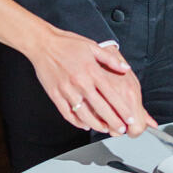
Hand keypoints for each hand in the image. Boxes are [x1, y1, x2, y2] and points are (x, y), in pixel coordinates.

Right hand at [30, 27, 156, 135]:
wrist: (43, 43)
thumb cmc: (67, 43)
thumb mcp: (91, 46)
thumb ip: (110, 59)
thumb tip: (125, 69)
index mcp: (91, 70)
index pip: (111, 94)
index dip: (122, 108)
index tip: (129, 117)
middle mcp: (80, 82)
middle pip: (100, 107)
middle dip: (113, 121)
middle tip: (121, 129)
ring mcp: (67, 90)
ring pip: (84, 114)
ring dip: (96, 125)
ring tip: (105, 129)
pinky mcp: (55, 94)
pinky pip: (67, 113)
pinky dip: (77, 122)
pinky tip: (84, 124)